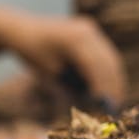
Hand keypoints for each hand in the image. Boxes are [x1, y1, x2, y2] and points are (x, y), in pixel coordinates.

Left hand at [0, 11, 126, 109]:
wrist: (23, 30)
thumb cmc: (33, 55)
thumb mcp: (51, 75)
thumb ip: (72, 88)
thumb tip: (96, 105)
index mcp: (74, 40)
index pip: (96, 67)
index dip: (104, 88)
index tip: (108, 108)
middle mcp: (88, 32)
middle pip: (109, 63)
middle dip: (114, 87)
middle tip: (115, 108)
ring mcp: (92, 30)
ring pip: (112, 59)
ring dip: (115, 81)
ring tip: (115, 101)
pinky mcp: (93, 34)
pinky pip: (107, 55)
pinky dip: (109, 72)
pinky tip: (109, 88)